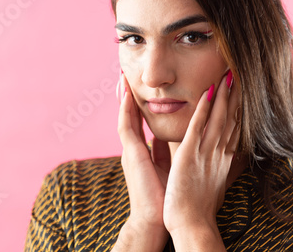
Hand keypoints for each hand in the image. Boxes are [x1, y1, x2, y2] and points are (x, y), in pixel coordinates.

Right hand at [114, 72, 170, 250]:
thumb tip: (170, 137)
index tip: (137, 85)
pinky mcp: (131, 155)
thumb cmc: (163, 195)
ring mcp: (130, 150)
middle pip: (129, 115)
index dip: (138, 102)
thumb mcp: (166, 166)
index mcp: (143, 150)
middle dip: (127, 95)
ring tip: (123, 77)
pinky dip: (126, 110)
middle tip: (125, 74)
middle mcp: (134, 147)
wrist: (156, 218)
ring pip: (125, 117)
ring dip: (124, 96)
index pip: (139, 120)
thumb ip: (164, 150)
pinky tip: (127, 95)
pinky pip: (126, 127)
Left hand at [163, 71, 241, 247]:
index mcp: (223, 158)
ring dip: (224, 97)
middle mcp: (219, 153)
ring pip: (218, 119)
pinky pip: (198, 129)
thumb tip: (227, 158)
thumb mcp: (216, 182)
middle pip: (232, 119)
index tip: (243, 90)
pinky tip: (208, 94)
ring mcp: (205, 153)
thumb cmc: (200, 206)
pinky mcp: (189, 156)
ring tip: (228, 75)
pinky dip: (204, 111)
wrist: (192, 224)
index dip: (240, 108)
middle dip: (236, 96)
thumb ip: (221, 166)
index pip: (234, 127)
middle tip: (239, 74)